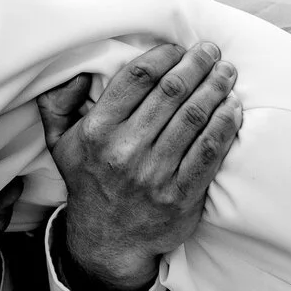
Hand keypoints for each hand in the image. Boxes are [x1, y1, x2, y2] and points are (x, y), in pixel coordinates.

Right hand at [40, 40, 241, 290]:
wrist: (108, 241)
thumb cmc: (89, 182)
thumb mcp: (59, 143)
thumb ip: (57, 103)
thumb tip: (80, 71)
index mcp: (97, 131)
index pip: (138, 78)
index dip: (164, 56)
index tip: (178, 48)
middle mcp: (125, 150)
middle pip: (172, 92)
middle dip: (196, 64)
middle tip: (211, 50)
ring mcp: (155, 173)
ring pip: (194, 116)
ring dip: (216, 88)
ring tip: (227, 72)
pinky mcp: (181, 193)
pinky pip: (210, 149)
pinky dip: (226, 123)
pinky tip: (233, 106)